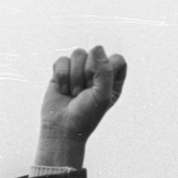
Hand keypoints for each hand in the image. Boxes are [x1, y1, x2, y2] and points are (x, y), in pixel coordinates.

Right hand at [35, 45, 126, 169]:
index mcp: (113, 78)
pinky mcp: (62, 72)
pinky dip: (60, 76)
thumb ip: (105, 71)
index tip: (99, 86)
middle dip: (86, 74)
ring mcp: (79, 70)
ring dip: (73, 77)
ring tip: (73, 93)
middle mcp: (97, 72)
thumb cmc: (85, 115)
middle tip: (83, 93)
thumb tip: (97, 48)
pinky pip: (61, 60)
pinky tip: (62, 89)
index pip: (116, 59)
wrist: (61, 128)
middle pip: (94, 53)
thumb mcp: (102, 96)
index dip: (107, 69)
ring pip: (77, 54)